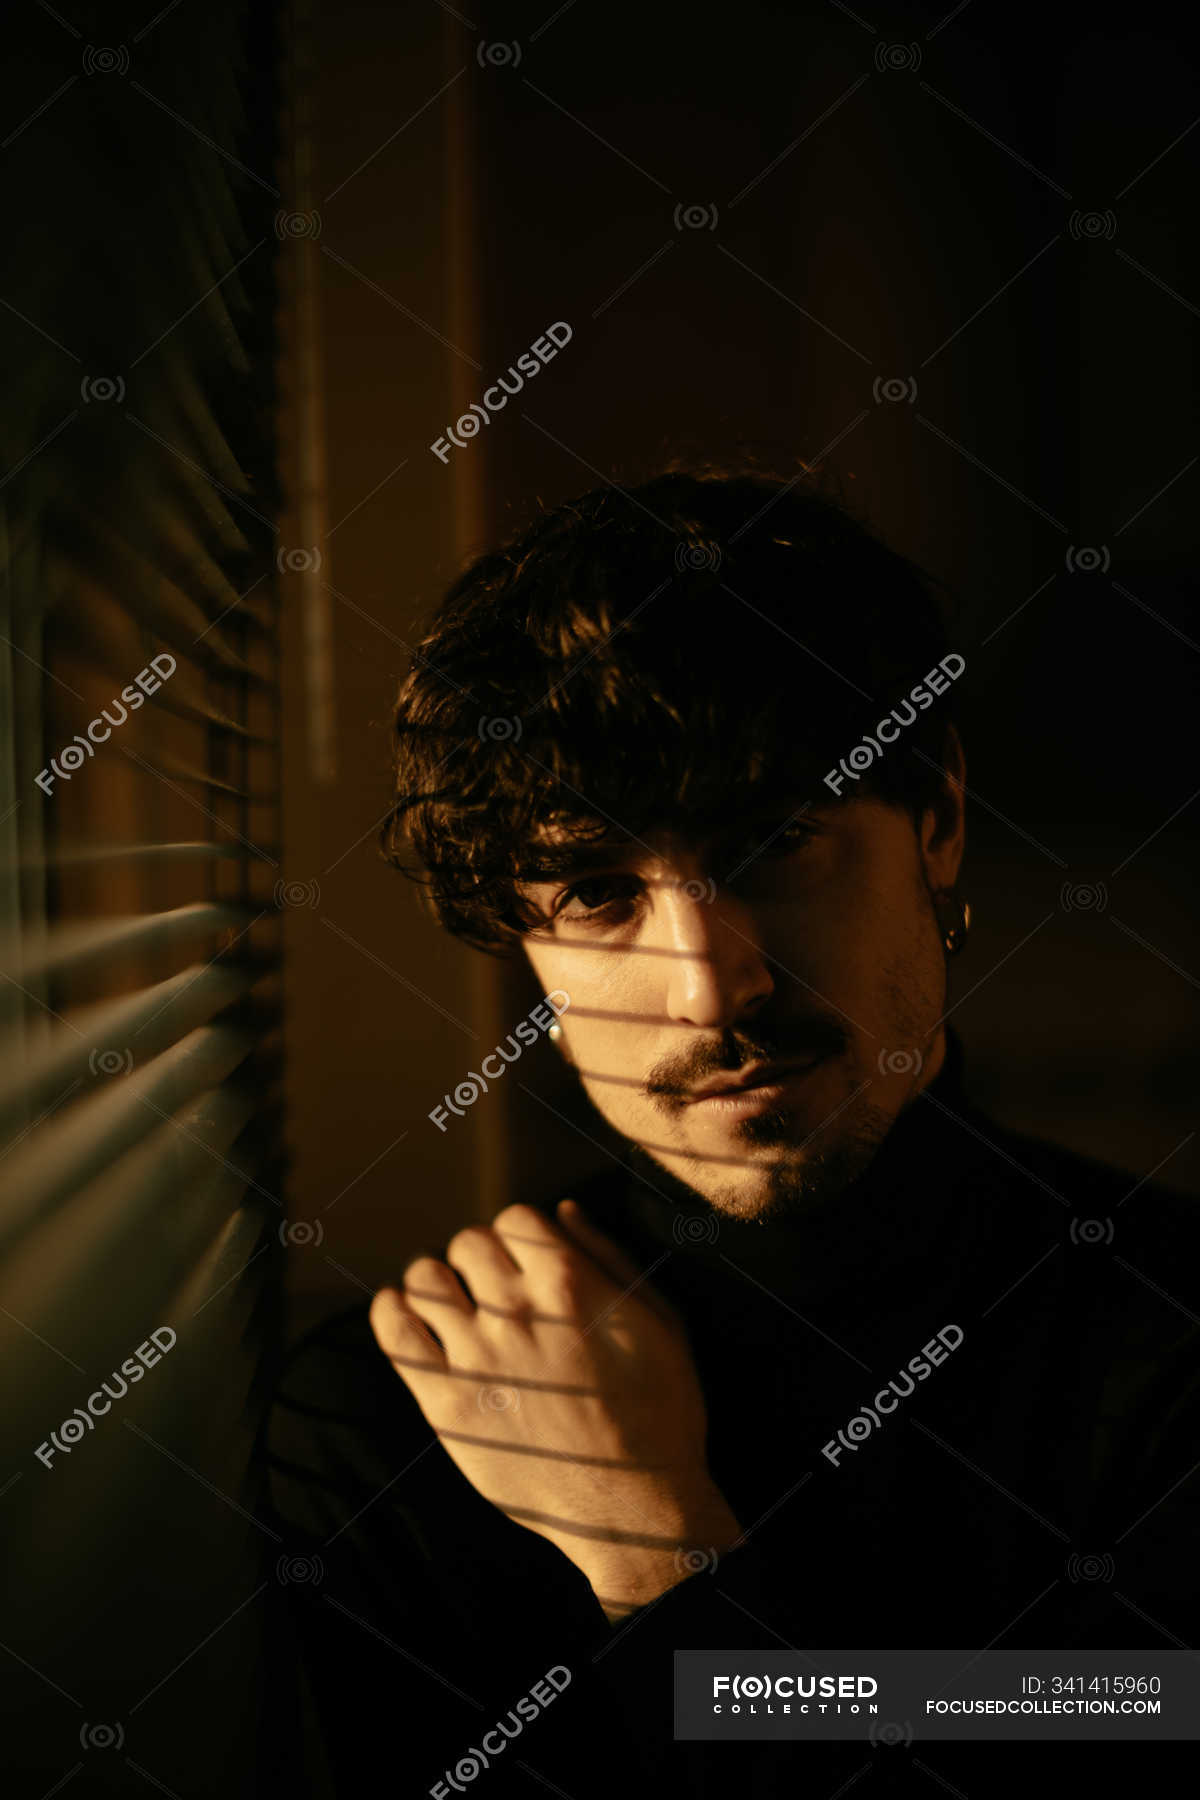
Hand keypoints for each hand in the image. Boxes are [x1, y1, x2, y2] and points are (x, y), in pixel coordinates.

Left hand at [369, 1199, 741, 1614]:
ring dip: (438, 1283)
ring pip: (426, 1278)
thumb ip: (609, 1256)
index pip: (515, 1217)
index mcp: (571, 1285)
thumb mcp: (660, 1321)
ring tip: (455, 1307)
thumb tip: (563, 1209)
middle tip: (494, 1291)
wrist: (633, 1505)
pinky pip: (395, 1333)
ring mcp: (477, 1359)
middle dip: (480, 1258)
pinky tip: (408, 1316)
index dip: (520, 1237)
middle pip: (468, 1242)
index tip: (527, 1264)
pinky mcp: (446, 1404)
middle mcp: (517, 1312)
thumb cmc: (658, 1410)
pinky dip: (393, 1312)